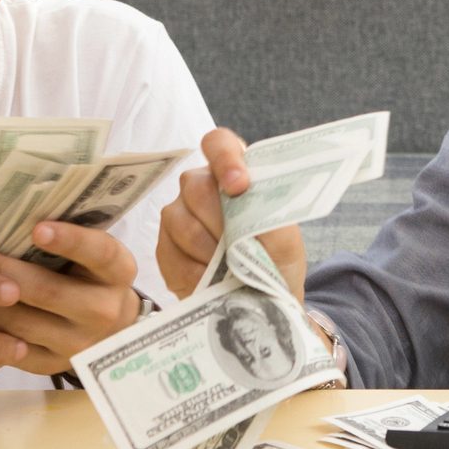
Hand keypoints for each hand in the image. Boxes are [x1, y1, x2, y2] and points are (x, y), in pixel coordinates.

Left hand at [0, 223, 143, 376]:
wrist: (110, 328)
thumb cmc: (89, 274)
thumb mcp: (92, 253)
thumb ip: (67, 234)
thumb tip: (12, 207)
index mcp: (119, 274)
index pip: (100, 254)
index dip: (71, 241)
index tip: (37, 228)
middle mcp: (104, 312)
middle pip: (48, 292)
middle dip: (0, 269)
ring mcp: (78, 344)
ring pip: (22, 323)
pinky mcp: (51, 365)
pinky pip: (8, 349)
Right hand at [156, 127, 307, 300]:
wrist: (261, 303)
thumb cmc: (276, 262)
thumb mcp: (285, 240)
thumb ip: (268, 214)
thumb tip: (243, 198)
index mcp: (234, 173)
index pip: (219, 144)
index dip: (224, 159)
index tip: (239, 186)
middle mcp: (200, 186)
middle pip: (197, 187)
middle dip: (222, 223)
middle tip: (242, 249)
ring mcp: (177, 215)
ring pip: (182, 223)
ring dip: (211, 254)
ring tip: (231, 270)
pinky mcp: (163, 247)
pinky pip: (171, 255)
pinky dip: (197, 274)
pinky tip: (213, 281)